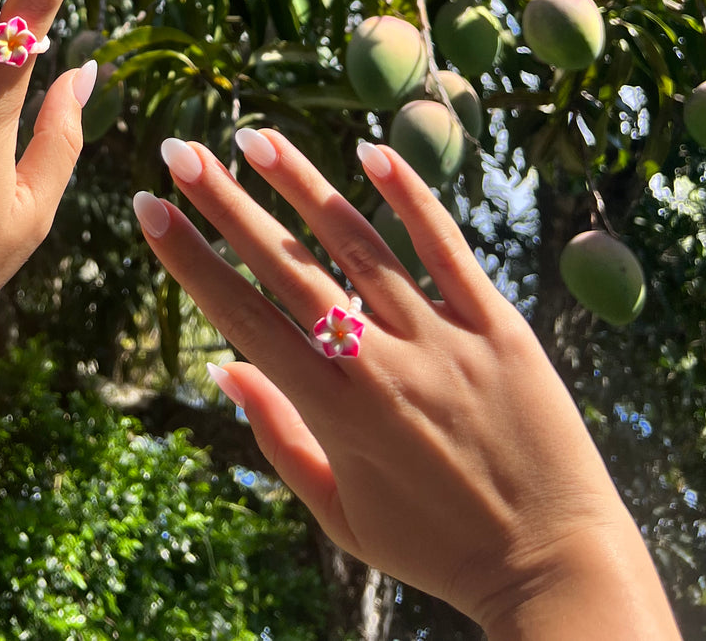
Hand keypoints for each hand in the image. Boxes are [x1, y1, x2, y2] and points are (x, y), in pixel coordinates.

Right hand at [135, 130, 640, 632]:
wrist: (556, 567)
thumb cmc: (437, 547)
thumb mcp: (341, 514)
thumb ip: (279, 437)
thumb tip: (223, 368)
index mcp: (335, 413)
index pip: (243, 317)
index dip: (190, 259)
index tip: (149, 208)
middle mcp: (381, 367)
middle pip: (289, 267)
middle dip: (226, 204)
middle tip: (181, 152)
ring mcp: (443, 340)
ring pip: (360, 244)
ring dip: (302, 185)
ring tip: (255, 136)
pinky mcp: (500, 327)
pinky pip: (447, 249)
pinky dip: (410, 197)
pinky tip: (372, 151)